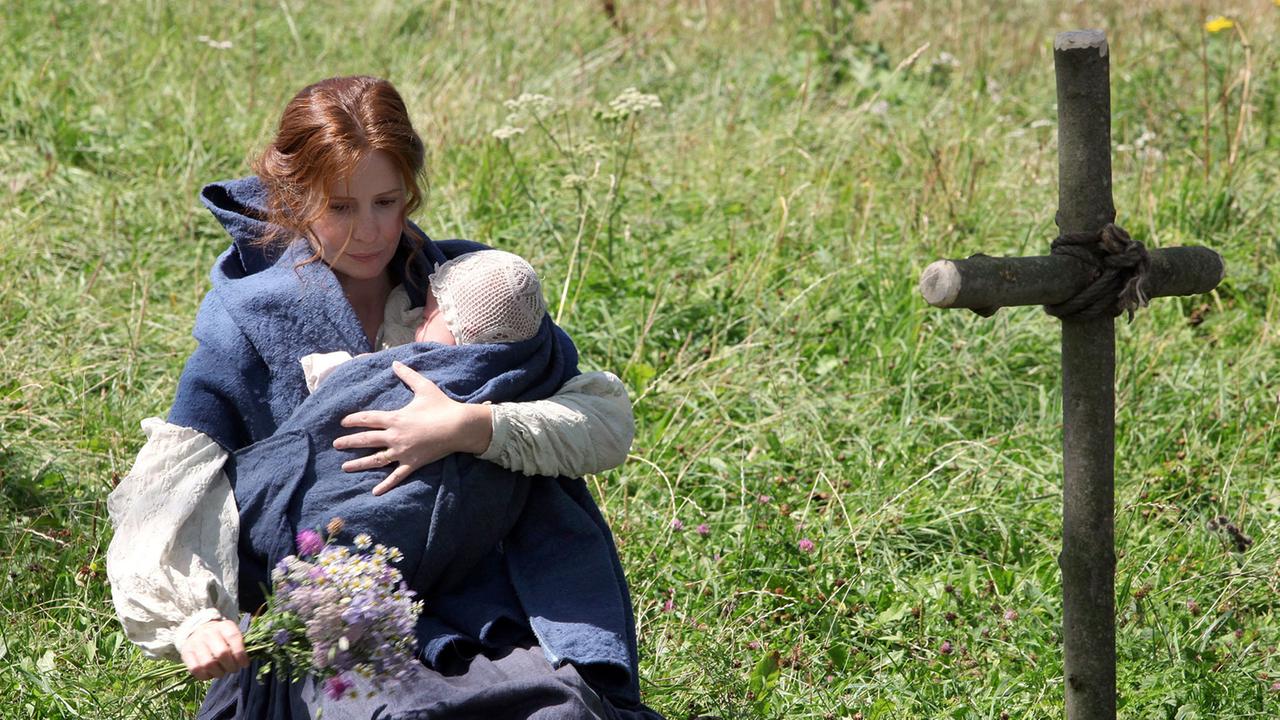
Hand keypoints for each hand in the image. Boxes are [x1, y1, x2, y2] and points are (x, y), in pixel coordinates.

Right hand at [180, 618, 248, 680]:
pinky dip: (206, 676)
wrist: (197, 630)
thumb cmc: (220, 636)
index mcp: (224, 626)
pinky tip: (211, 674)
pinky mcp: (186, 653)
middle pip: (222, 653)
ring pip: (208, 663)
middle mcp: (208, 633)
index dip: (241, 654)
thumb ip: (239, 645)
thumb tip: (246, 661)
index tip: (245, 664)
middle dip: (231, 666)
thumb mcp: (231, 634)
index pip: (234, 638)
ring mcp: (195, 643)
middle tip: (234, 669)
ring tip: (223, 672)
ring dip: (219, 673)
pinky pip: (196, 669)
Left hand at [334, 361, 492, 495]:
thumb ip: (408, 375)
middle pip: (367, 440)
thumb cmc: (442, 406)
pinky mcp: (413, 464)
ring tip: (345, 467)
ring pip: (376, 460)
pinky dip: (386, 485)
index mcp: (395, 418)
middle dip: (349, 442)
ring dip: (359, 464)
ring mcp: (403, 452)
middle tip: (336, 445)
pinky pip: (396, 477)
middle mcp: (395, 436)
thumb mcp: (424, 387)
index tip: (343, 422)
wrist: (459, 427)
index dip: (354, 420)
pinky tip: (374, 492)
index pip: (368, 419)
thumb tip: (395, 362)